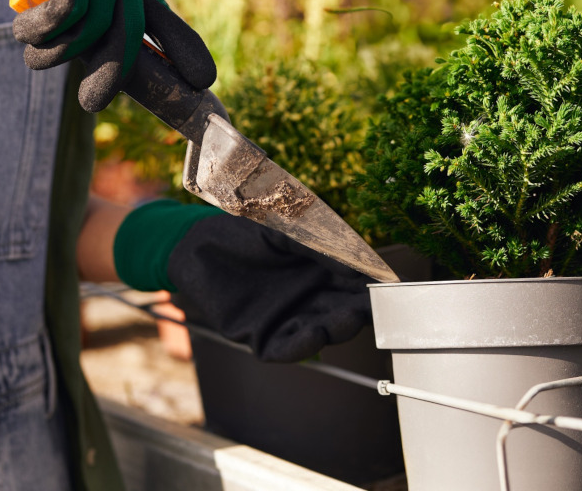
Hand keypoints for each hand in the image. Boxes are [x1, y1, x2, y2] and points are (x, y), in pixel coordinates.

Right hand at [0, 0, 215, 111]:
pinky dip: (39, 30)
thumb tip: (118, 73)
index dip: (184, 48)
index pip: (162, 16)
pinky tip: (21, 26)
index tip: (205, 81)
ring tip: (30, 48)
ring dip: (54, 51)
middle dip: (111, 75)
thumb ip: (96, 24)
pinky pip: (65, 13)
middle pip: (127, 33)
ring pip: (90, 27)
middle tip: (90, 105)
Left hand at [113, 200, 371, 362]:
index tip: (386, 288)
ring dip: (334, 330)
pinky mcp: (257, 334)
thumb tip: (355, 264)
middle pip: (339, 313)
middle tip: (371, 308)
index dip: (368, 289)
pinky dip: (300, 346)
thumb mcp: (282, 235)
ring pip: (317, 333)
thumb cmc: (240, 233)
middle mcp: (304, 299)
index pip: (350, 287)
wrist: (195, 243)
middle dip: (356, 313)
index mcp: (316, 273)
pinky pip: (283, 348)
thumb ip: (315, 249)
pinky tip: (315, 335)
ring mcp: (282, 318)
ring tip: (347, 319)